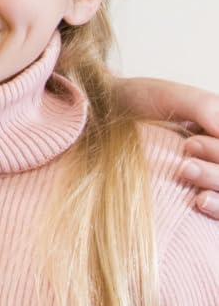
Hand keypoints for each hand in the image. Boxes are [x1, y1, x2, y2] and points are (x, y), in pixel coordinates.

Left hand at [118, 75, 218, 214]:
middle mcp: (217, 155)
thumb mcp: (171, 96)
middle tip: (186, 150)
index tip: (189, 144)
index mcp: (218, 131)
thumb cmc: (135, 101)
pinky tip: (200, 201)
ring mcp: (209, 178)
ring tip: (185, 171)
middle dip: (217, 169)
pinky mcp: (198, 197)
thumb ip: (205, 108)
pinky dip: (218, 209)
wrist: (99, 117)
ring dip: (217, 186)